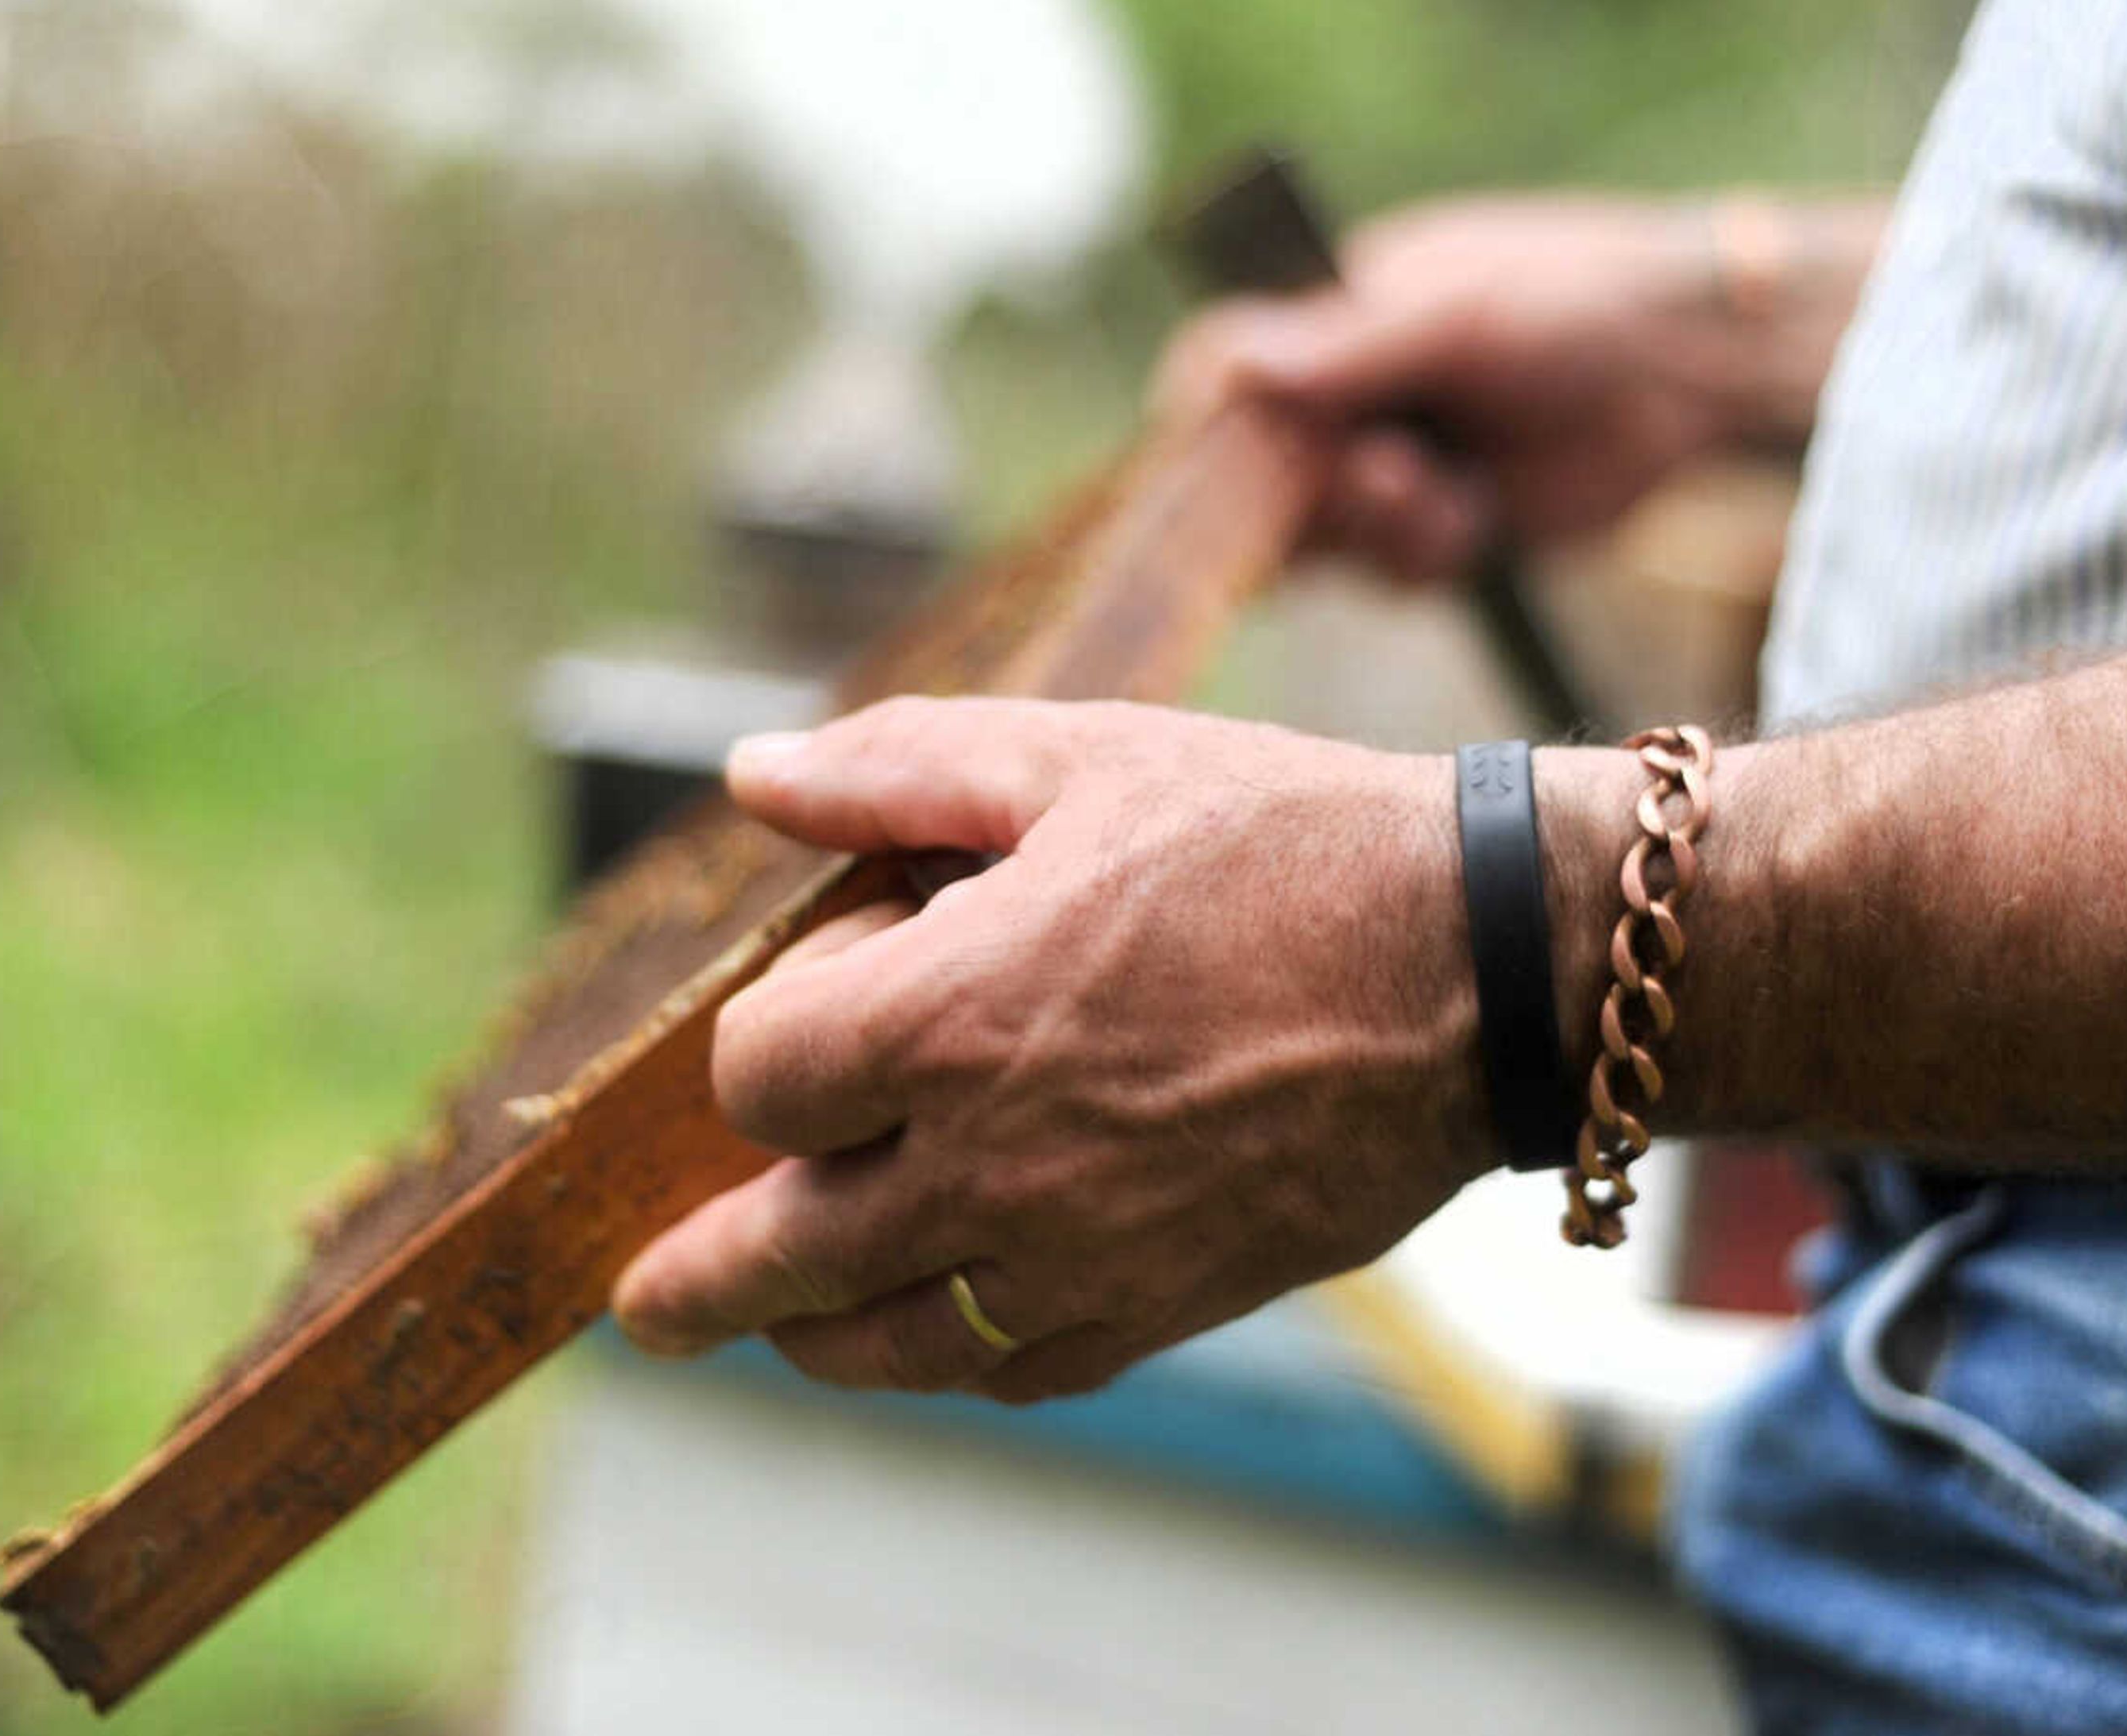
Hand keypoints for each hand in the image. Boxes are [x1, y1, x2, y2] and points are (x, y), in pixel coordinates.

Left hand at [608, 697, 1497, 1401]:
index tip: (829, 995)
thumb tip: (749, 778)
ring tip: (773, 1320)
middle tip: (646, 1303)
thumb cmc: (1280, 840)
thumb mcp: (1081, 755)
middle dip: (691, 1278)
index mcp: (947, 1013)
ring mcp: (1071, 1251)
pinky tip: (935, 1323)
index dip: (764, 1039)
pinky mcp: (1157, 1306)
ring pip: (877, 1343)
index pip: (753, 1080)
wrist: (1480, 968)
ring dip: (806, 1330)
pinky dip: (947, 1356)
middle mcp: (987, 1158)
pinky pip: (1006, 1371)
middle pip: (771, 1258)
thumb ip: (896, 769)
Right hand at [1154, 191, 1867, 582]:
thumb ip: (1347, 346)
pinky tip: (1475, 518)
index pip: (1225, 367)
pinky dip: (1422, 555)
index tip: (1218, 468)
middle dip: (1314, 492)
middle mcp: (1348, 389)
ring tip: (1443, 493)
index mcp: (1333, 312)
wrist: (1695, 372)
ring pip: (1319, 536)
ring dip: (1375, 530)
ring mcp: (1391, 459)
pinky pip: (1385, 570)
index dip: (1205, 426)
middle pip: (1258, 472)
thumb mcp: (1458, 318)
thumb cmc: (1578, 302)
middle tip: (1386, 475)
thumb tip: (1233, 364)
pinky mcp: (1439, 521)